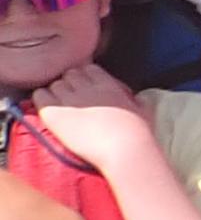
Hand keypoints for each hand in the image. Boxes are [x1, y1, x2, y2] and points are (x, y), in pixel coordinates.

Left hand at [29, 66, 158, 171]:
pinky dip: (42, 101)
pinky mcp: (55, 114)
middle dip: (70, 85)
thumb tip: (133, 97)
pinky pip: (40, 96)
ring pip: (54, 84)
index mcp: (108, 84)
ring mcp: (69, 100)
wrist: (125, 150)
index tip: (87, 91)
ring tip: (62, 109)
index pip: (88, 69)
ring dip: (56, 94)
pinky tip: (50, 113)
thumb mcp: (141, 110)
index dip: (85, 79)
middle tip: (73, 102)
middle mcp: (87, 88)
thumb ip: (132, 98)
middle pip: (69, 75)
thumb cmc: (138, 135)